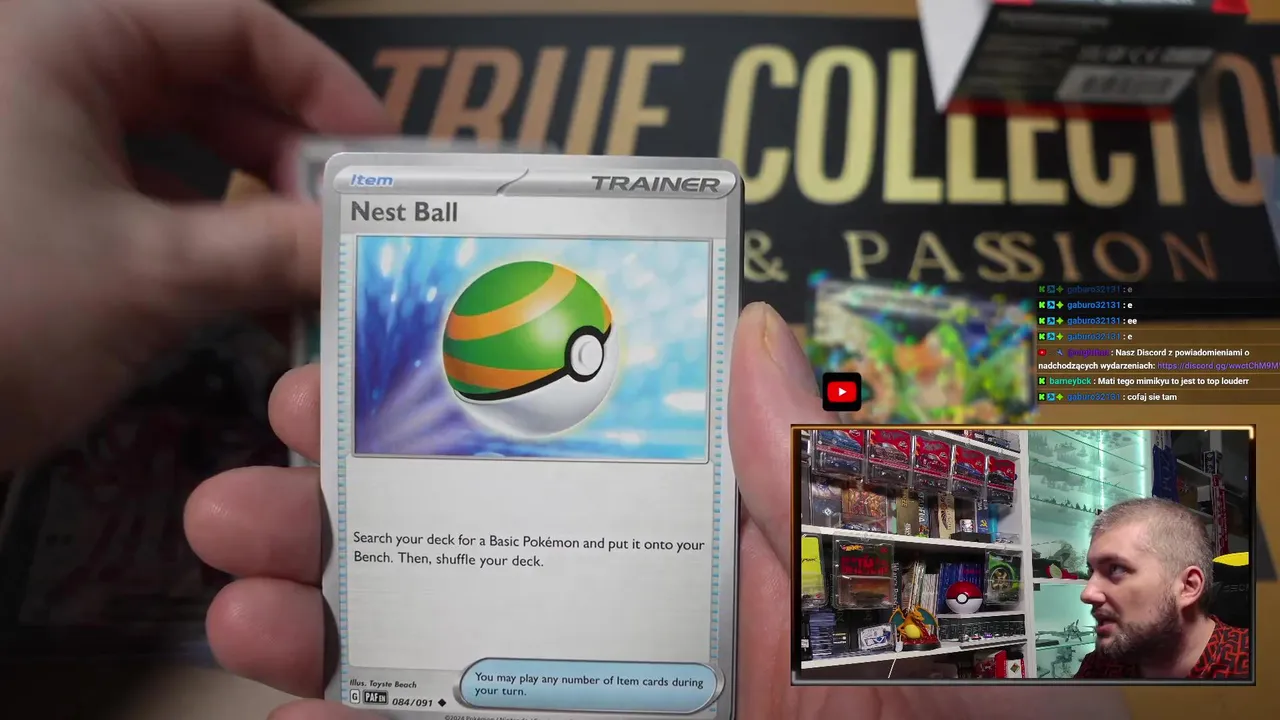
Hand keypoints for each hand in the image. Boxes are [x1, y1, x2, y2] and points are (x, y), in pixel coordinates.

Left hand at [0, 0, 391, 469]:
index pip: (235, 21)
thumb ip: (279, 248)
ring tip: (301, 257)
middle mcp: (37, 57)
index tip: (380, 157)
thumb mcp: (155, 276)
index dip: (324, 86)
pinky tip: (236, 279)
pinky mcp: (9, 186)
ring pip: (165, 133)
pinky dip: (187, 222)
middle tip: (346, 218)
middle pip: (203, 76)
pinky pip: (123, 179)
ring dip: (243, 194)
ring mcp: (16, 124)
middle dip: (285, 150)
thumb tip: (372, 244)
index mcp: (62, 31)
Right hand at [188, 303, 1132, 718]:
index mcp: (735, 566)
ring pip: (428, 648)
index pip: (593, 457)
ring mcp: (582, 703)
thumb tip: (756, 334)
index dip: (488, 395)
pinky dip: (340, 712)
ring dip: (322, 602)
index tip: (395, 343)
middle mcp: (645, 635)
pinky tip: (273, 681)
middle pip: (481, 547)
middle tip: (277, 441)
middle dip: (363, 488)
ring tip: (242, 569)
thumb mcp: (914, 616)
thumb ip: (833, 491)